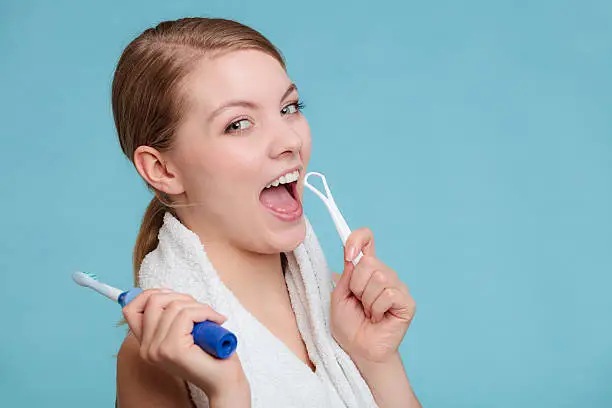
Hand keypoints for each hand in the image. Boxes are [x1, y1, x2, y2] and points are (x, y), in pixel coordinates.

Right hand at [122, 289, 249, 400]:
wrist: (224, 380)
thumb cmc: (209, 354)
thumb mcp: (184, 331)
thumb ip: (170, 316)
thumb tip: (164, 290)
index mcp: (146, 344)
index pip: (131, 309)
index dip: (149, 294)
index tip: (171, 293)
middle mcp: (146, 348)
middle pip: (153, 300)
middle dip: (181, 296)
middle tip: (200, 308)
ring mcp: (157, 349)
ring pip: (174, 306)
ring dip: (199, 306)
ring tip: (212, 317)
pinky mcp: (172, 348)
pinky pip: (187, 314)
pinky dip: (206, 311)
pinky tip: (217, 320)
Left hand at [330, 228, 415, 363]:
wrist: (357, 349)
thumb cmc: (348, 324)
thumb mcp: (339, 295)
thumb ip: (347, 274)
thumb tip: (352, 254)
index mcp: (366, 269)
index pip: (366, 239)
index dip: (357, 239)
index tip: (348, 253)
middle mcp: (384, 274)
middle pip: (369, 262)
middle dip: (356, 285)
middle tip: (358, 302)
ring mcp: (397, 287)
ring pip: (379, 278)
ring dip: (366, 300)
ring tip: (369, 313)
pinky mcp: (407, 302)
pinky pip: (389, 294)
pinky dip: (377, 308)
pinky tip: (378, 318)